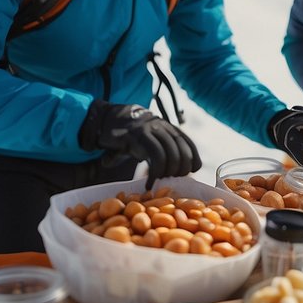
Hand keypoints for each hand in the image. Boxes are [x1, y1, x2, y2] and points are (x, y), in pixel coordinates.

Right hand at [79, 100, 201, 188]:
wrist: (108, 120)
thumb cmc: (132, 137)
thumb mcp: (150, 140)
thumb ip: (166, 150)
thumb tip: (192, 168)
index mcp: (169, 127)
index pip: (189, 144)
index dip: (193, 160)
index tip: (190, 172)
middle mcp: (163, 126)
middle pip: (182, 151)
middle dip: (180, 170)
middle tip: (170, 179)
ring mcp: (151, 130)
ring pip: (170, 154)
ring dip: (168, 172)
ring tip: (159, 180)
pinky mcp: (139, 136)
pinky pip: (155, 156)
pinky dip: (155, 173)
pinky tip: (149, 183)